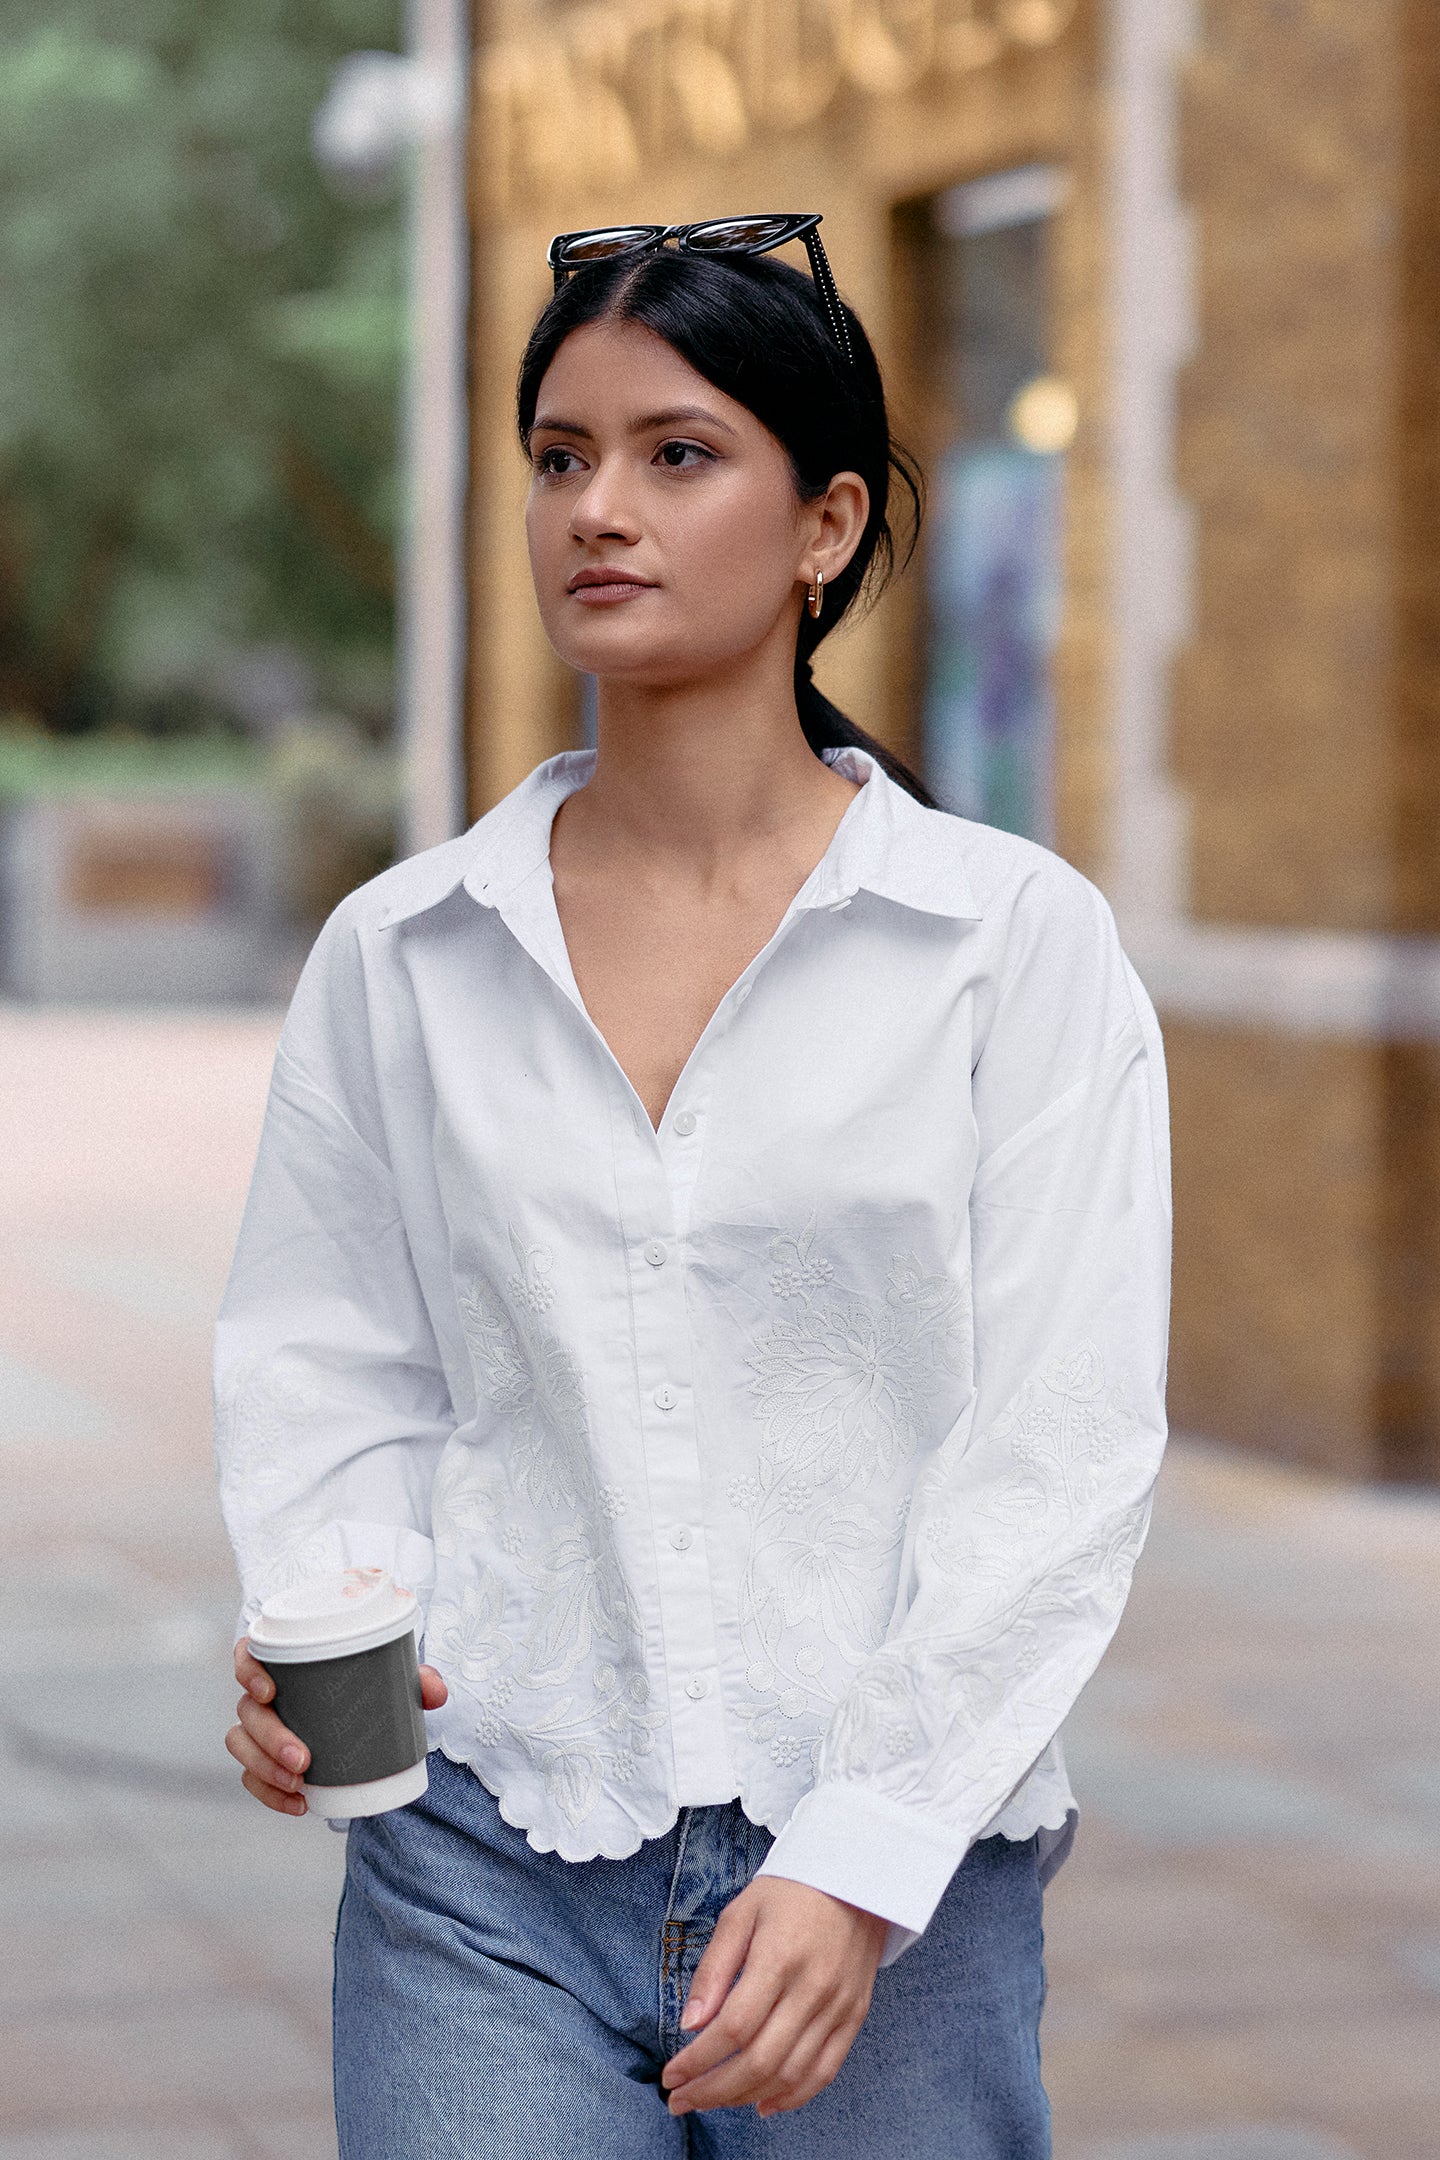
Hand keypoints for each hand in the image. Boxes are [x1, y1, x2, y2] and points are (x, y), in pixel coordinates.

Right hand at [226, 1637, 448, 1813]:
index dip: (248, 1670)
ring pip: (242, 1746)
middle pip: (248, 1713)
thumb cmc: (367, 1686)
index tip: (269, 1691)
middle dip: (270, 1738)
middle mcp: (263, 1696)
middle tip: (303, 1758)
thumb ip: (417, 1680)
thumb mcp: (393, 1679)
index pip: (248, 1655)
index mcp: (284, 1664)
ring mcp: (259, 1731)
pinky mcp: (263, 1762)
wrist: (364, 1723)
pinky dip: (271, 1795)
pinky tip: (299, 1804)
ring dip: (265, 1768)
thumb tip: (435, 1693)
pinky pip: (252, 1779)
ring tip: (300, 1783)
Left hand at [661, 1876, 886, 2118]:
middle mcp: (812, 1989)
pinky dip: (792, 2097)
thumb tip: (691, 2023)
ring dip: (744, 2097)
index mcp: (779, 1958)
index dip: (697, 2060)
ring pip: (788, 2074)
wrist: (857, 1876)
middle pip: (758, 2061)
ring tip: (712, 2100)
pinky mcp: (854, 2015)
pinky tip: (761, 2104)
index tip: (670, 2075)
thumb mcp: (741, 1912)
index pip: (733, 2028)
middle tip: (680, 2100)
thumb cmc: (791, 1889)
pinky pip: (824, 2071)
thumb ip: (714, 1968)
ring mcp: (837, 2006)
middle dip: (712, 2090)